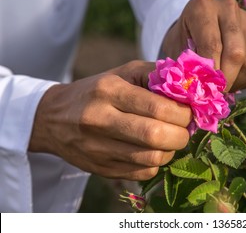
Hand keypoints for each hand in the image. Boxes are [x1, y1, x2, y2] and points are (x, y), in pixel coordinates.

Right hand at [29, 60, 191, 180]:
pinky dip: (157, 163)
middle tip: (184, 128)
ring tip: (170, 139)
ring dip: (171, 150)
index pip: (158, 107)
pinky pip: (143, 173)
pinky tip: (153, 150)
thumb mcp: (123, 73)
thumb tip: (190, 88)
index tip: (188, 112)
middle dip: (182, 134)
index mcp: (109, 90)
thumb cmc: (97, 91)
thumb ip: (156, 76)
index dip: (183, 113)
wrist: (53, 118)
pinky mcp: (101, 169)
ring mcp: (98, 148)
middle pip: (156, 135)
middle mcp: (100, 119)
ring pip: (153, 158)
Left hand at [162, 0, 245, 91]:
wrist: (197, 28)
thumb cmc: (184, 42)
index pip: (212, 44)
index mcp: (202, 7)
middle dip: (227, 80)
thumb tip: (199, 90)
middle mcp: (229, 7)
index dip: (211, 73)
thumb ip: (187, 68)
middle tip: (217, 94)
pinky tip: (235, 81)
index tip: (206, 91)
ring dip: (238, 82)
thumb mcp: (177, 51)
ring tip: (223, 88)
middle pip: (236, 52)